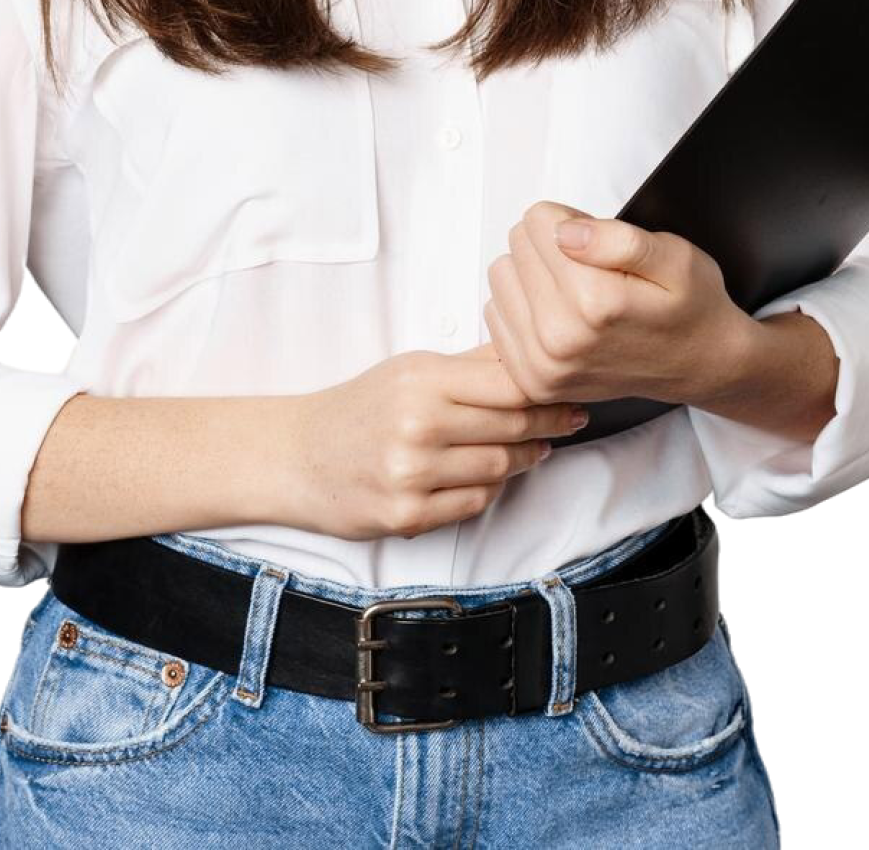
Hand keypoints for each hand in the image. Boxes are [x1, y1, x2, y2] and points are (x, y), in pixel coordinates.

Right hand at [287, 345, 587, 542]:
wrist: (298, 457)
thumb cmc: (358, 408)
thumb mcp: (410, 371)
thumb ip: (470, 365)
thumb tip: (528, 351)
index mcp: (421, 380)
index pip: (507, 385)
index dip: (547, 393)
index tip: (569, 394)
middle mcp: (416, 426)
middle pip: (510, 428)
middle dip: (546, 426)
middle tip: (570, 420)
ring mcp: (410, 474)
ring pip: (499, 469)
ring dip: (523, 460)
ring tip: (534, 448)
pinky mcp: (406, 516)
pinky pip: (474, 503)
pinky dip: (490, 490)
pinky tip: (490, 476)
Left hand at [483, 200, 751, 408]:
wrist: (701, 365)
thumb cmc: (689, 306)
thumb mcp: (674, 256)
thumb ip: (618, 239)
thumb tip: (563, 231)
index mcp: (595, 302)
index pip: (537, 221)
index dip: (570, 220)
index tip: (597, 240)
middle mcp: (561, 339)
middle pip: (517, 245)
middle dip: (551, 244)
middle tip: (593, 267)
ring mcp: (543, 366)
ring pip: (501, 276)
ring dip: (533, 274)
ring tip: (577, 290)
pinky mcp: (531, 381)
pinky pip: (495, 315)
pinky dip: (523, 306)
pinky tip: (559, 314)